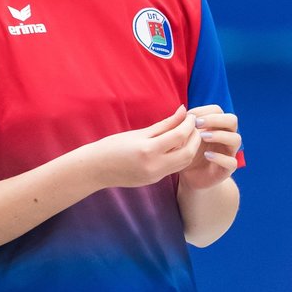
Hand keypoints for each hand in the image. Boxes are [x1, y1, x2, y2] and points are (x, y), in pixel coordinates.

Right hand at [85, 106, 201, 189]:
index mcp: (148, 150)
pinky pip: (174, 168)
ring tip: (187, 134)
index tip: (190, 115)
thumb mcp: (139, 133)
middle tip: (194, 125)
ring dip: (191, 148)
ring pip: (184, 163)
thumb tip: (183, 111)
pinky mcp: (154, 181)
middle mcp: (154, 166)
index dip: (189, 124)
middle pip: (188, 153)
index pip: (179, 136)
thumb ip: (164, 124)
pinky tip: (176, 145)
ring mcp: (155, 176)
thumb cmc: (113, 146)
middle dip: (195, 138)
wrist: (96, 169)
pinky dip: (180, 155)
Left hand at [179, 105, 240, 190]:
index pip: (218, 110)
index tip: (188, 116)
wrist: (189, 177)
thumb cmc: (186, 152)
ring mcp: (229, 152)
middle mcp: (226, 137)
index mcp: (217, 126)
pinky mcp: (227, 169)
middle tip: (197, 124)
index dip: (204, 110)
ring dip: (219, 135)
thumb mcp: (183, 137)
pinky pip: (232, 162)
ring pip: (236, 139)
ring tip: (202, 137)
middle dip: (215, 119)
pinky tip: (206, 155)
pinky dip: (220, 157)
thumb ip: (183, 124)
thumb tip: (182, 109)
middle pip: (232, 120)